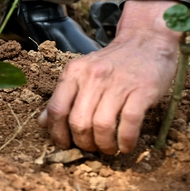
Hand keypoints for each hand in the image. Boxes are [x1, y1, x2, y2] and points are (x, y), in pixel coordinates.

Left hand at [38, 0, 180, 153]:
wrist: (146, 41)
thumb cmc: (113, 63)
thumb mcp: (82, 72)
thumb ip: (63, 96)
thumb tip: (43, 122)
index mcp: (74, 72)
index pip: (57, 108)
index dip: (58, 133)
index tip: (65, 145)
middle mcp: (93, 77)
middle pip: (79, 122)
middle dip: (83, 143)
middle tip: (91, 148)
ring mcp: (118, 83)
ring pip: (102, 125)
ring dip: (105, 145)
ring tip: (109, 148)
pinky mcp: (142, 90)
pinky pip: (129, 123)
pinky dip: (126, 141)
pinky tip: (126, 145)